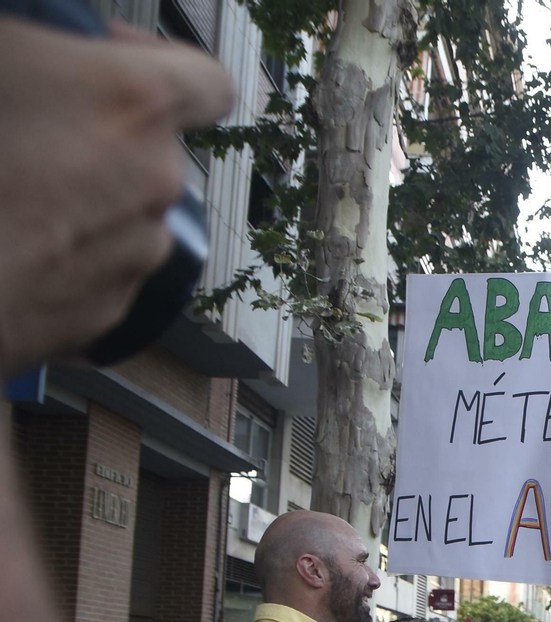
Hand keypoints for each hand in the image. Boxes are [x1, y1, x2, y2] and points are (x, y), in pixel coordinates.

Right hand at [0, 18, 233, 371]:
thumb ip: (41, 53)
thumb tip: (51, 66)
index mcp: (131, 102)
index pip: (204, 81)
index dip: (157, 63)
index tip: (111, 59)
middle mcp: (153, 181)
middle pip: (152, 151)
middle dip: (100, 139)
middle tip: (27, 135)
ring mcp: (135, 254)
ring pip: (129, 213)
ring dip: (83, 201)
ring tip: (11, 197)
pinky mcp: (108, 311)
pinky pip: (101, 270)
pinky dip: (64, 256)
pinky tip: (10, 244)